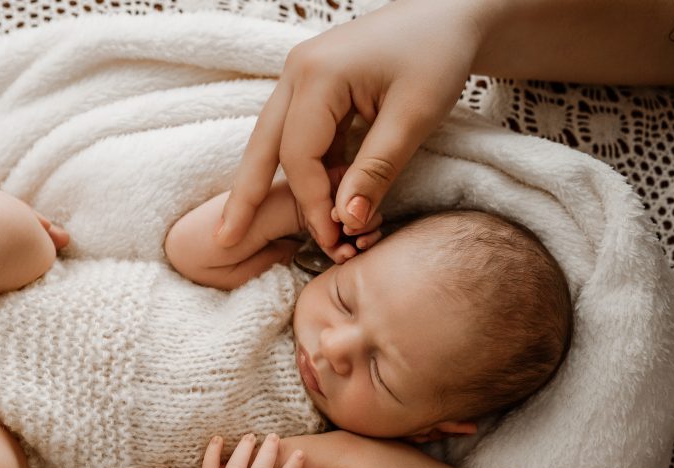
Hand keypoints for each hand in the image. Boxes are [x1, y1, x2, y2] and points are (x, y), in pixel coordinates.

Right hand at [218, 1, 478, 258]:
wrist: (449, 12)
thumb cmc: (438, 53)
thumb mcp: (415, 115)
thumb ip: (377, 169)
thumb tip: (348, 221)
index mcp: (318, 74)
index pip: (299, 155)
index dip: (313, 202)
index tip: (335, 237)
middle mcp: (297, 72)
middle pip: (262, 146)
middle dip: (244, 196)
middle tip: (224, 240)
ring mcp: (300, 77)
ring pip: (272, 142)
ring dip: (269, 186)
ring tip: (243, 227)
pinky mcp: (313, 87)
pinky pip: (296, 135)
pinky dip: (303, 170)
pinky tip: (314, 201)